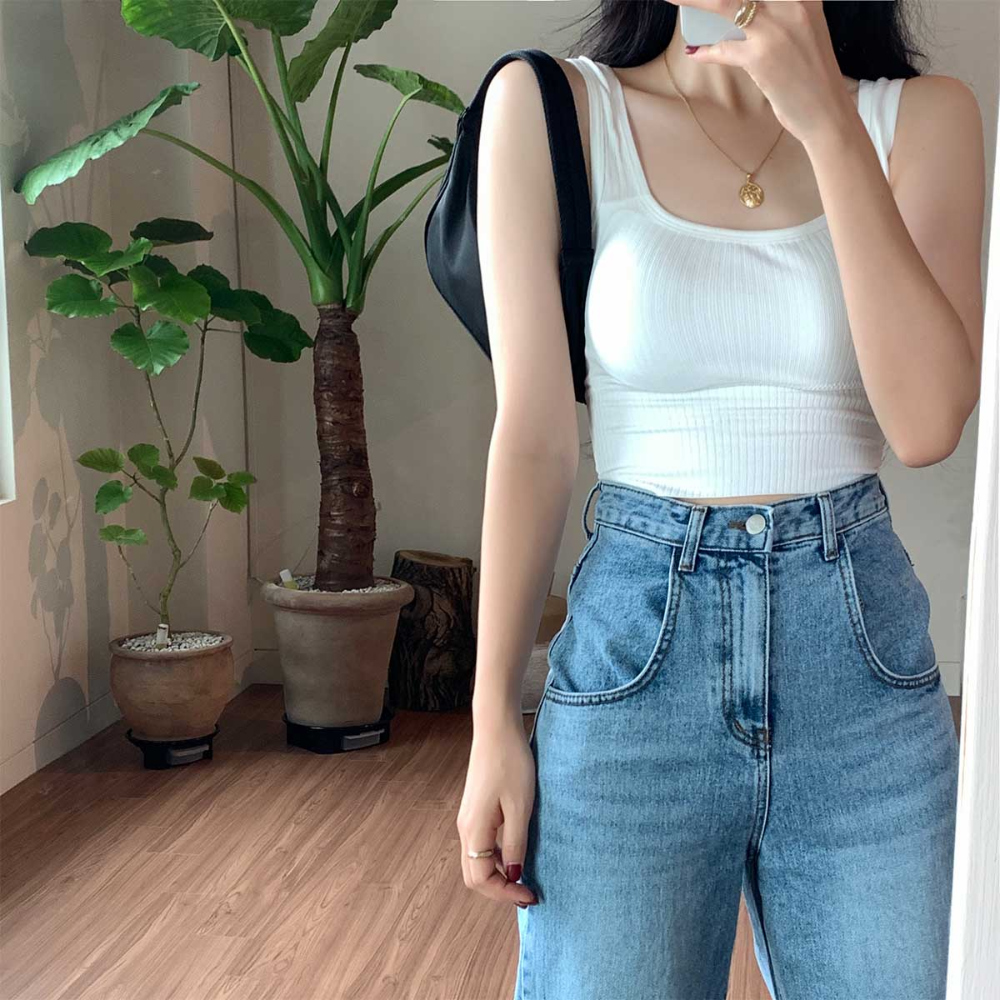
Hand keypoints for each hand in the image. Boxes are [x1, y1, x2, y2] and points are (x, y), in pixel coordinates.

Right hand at [457, 716, 538, 908]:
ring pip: (476, 862)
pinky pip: (480, 846)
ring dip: (497, 875)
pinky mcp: (474, 810)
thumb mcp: (520, 806)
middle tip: (527, 891)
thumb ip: (516, 844)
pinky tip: (515, 853)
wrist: (497, 729)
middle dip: (499, 890)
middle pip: (473, 876)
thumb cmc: (510, 762)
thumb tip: (514, 875)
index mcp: (474, 829)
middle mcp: (465, 828)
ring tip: (523, 876)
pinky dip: (495, 859)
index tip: (529, 895)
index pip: (480, 879)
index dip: (504, 893)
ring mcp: (468, 818)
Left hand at [680, 0, 856, 145]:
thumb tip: (744, 14)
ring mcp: (775, 28)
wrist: (827, 112)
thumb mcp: (804, 30)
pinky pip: (723, 48)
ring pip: (723, 4)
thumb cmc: (812, 75)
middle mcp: (792, 4)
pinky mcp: (761, 56)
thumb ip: (783, 14)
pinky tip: (696, 52)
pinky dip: (706, 51)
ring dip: (693, 1)